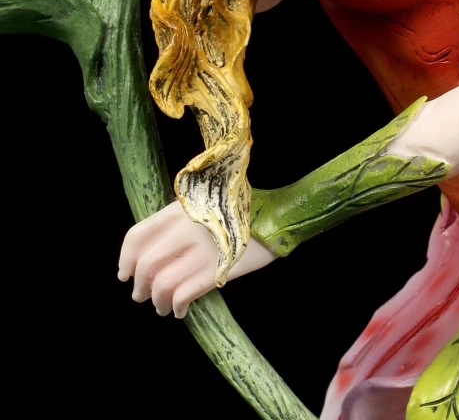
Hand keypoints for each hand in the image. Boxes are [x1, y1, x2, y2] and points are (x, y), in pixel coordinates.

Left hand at [118, 200, 276, 317]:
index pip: (138, 236)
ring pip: (162, 283)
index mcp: (178, 210)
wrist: (273, 216)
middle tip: (142, 296)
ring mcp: (201, 249)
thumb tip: (148, 258)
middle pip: (146, 264)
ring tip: (163, 307)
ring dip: (157, 301)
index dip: (126, 259)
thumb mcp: (201, 208)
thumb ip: (175, 225)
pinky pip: (183, 294)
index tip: (124, 274)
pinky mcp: (217, 270)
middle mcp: (185, 228)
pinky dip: (176, 306)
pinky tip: (180, 310)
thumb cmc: (236, 212)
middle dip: (140, 286)